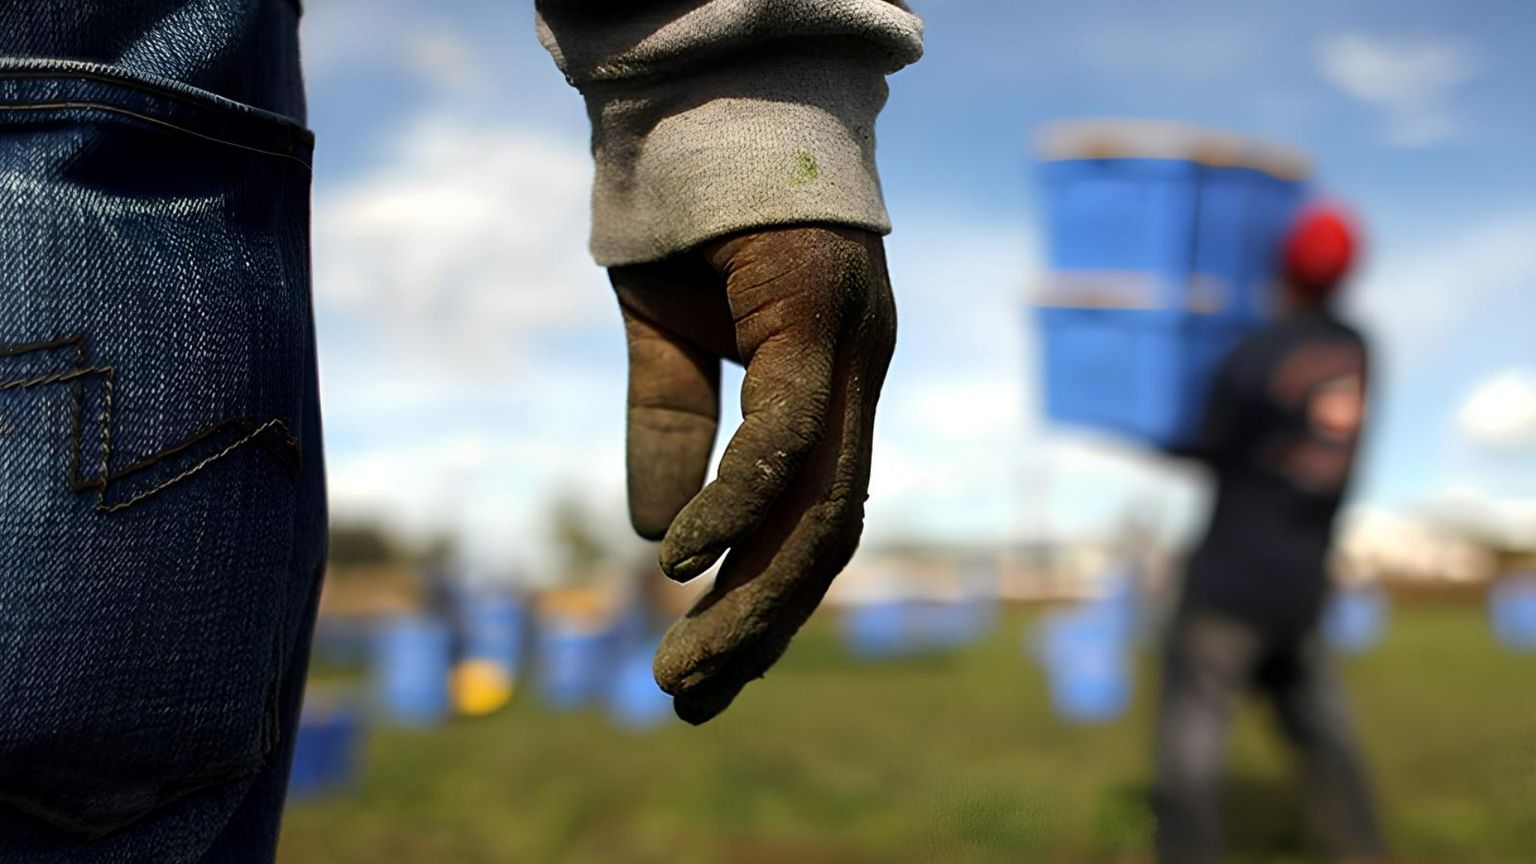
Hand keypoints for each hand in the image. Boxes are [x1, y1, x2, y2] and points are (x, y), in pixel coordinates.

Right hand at [609, 225, 896, 723]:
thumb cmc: (688, 208)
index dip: (765, 601)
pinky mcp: (816, 309)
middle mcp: (858, 375)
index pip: (816, 516)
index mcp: (830, 382)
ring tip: (685, 671)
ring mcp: (850, 344)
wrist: (698, 90)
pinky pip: (787, 429)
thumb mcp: (665, 336)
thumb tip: (653, 540)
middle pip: (831, 532)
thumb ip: (668, 428)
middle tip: (690, 702)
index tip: (707, 667)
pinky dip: (737, 503)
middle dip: (763, 628)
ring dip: (756, 598)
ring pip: (824, 503)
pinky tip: (682, 561)